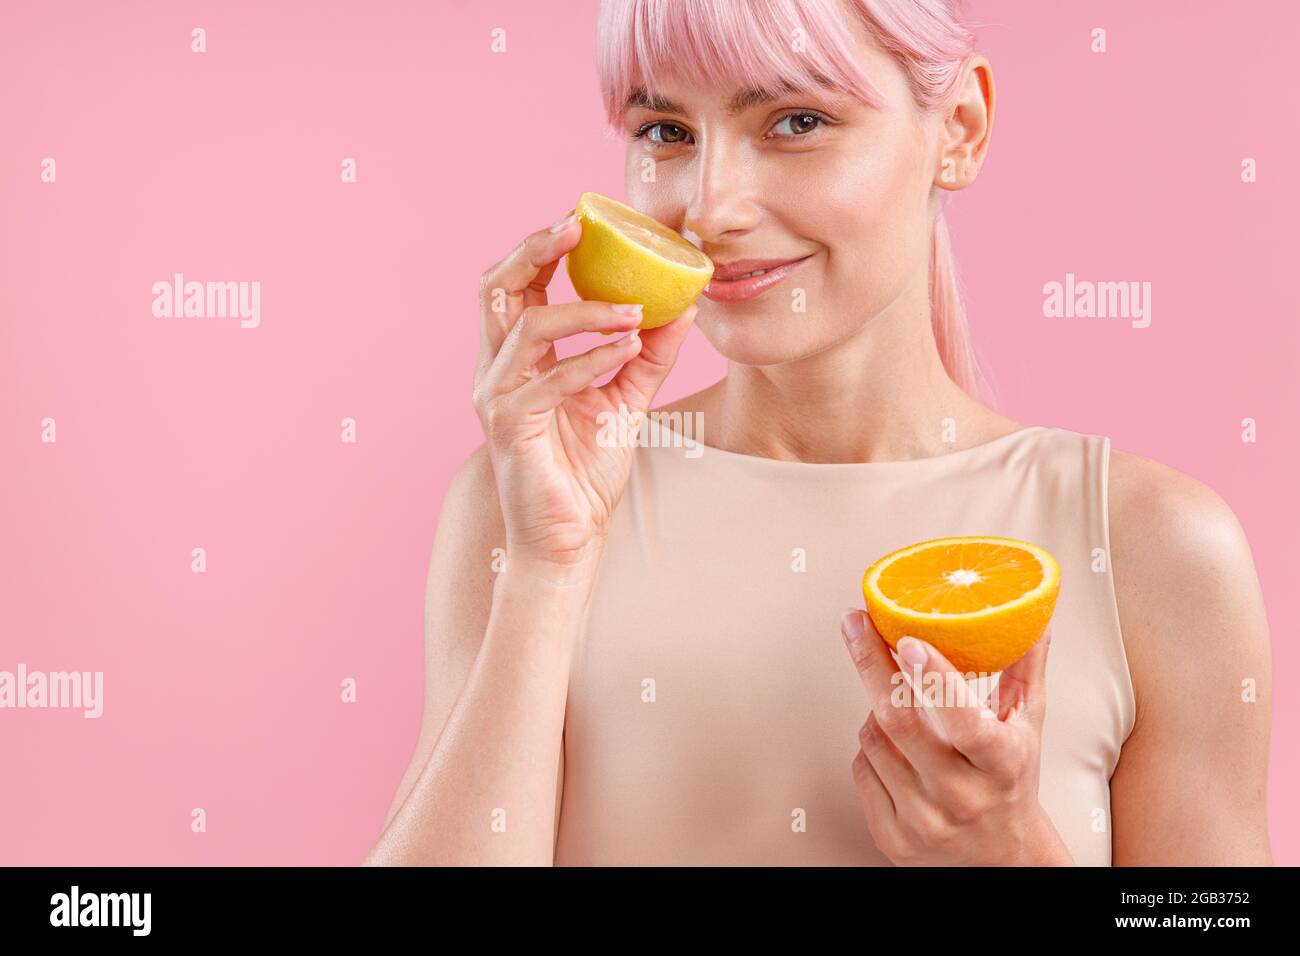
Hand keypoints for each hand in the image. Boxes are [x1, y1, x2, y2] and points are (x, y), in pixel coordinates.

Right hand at [474, 211, 697, 568]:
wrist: (569, 537)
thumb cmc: (585, 469)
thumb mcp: (625, 400)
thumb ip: (648, 355)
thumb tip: (683, 307)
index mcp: (516, 357)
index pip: (517, 285)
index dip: (542, 246)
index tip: (583, 218)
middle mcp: (497, 370)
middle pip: (497, 288)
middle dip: (535, 250)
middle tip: (578, 227)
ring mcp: (498, 398)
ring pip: (528, 328)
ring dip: (585, 310)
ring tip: (634, 311)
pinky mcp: (512, 428)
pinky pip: (551, 379)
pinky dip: (592, 357)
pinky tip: (628, 349)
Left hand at [840, 610, 1072, 865]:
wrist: (1003, 860)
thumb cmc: (1012, 781)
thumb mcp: (1027, 726)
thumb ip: (1025, 667)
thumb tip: (1033, 612)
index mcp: (1000, 764)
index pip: (963, 719)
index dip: (933, 677)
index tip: (907, 637)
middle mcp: (961, 796)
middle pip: (898, 721)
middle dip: (870, 663)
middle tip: (853, 622)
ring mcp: (923, 820)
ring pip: (873, 739)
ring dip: (876, 710)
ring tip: (899, 706)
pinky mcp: (892, 837)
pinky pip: (861, 768)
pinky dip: (871, 747)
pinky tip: (894, 748)